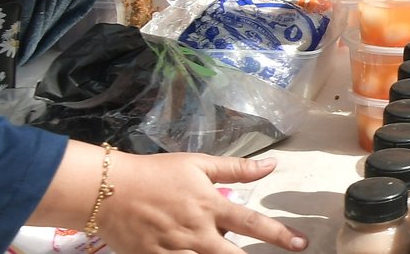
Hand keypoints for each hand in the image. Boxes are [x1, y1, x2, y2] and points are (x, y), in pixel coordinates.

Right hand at [100, 152, 306, 252]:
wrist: (108, 190)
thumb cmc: (156, 173)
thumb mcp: (197, 165)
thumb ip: (235, 168)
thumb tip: (271, 165)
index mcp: (210, 206)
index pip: (253, 224)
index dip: (280, 235)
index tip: (302, 243)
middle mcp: (196, 233)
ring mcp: (174, 251)